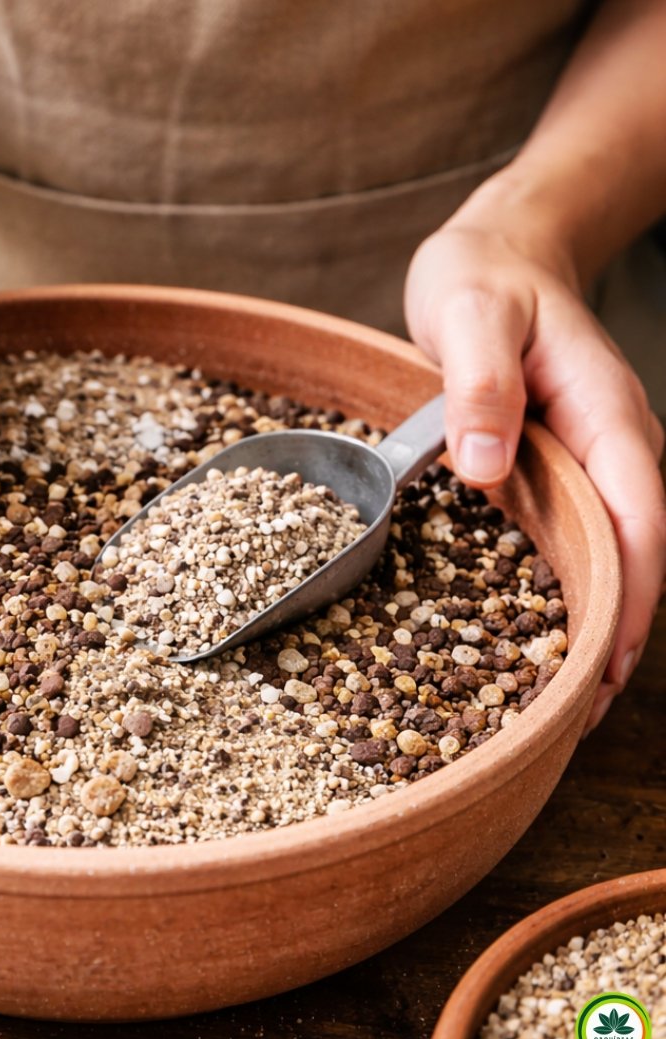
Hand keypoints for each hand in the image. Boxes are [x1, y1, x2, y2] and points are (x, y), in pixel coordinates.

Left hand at [406, 199, 665, 731]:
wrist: (498, 250)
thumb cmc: (485, 277)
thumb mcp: (473, 315)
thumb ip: (478, 385)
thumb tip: (482, 464)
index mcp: (604, 414)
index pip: (638, 519)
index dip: (631, 596)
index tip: (609, 669)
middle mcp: (607, 445)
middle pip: (633, 552)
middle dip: (616, 633)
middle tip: (579, 716)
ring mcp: (583, 457)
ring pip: (605, 550)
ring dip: (592, 618)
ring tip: (558, 694)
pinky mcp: (552, 463)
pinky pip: (569, 532)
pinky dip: (561, 582)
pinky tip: (529, 622)